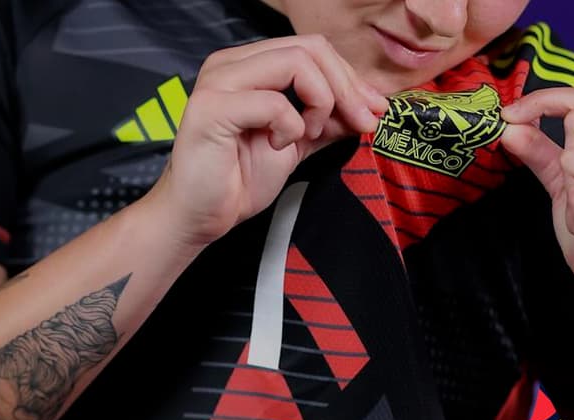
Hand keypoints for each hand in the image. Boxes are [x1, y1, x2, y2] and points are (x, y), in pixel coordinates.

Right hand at [145, 35, 387, 247]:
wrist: (200, 217)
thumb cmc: (236, 180)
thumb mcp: (297, 144)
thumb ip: (327, 121)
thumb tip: (367, 108)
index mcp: (248, 65)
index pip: (311, 49)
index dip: (349, 77)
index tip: (373, 110)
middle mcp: (230, 64)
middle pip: (308, 48)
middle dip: (346, 86)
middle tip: (362, 121)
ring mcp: (218, 82)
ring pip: (295, 62)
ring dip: (320, 101)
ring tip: (309, 134)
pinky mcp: (211, 108)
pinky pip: (273, 102)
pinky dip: (290, 126)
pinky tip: (277, 146)